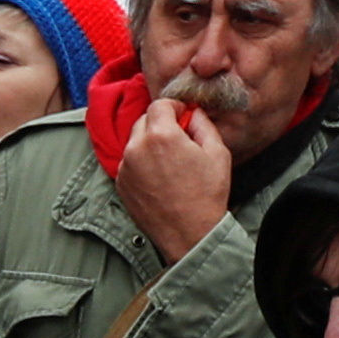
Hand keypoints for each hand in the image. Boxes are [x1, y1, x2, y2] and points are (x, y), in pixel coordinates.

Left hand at [113, 96, 236, 260]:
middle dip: (161, 123)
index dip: (175, 107)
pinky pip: (129, 162)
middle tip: (178, 138)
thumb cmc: (206, 193)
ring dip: (149, 142)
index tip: (184, 116)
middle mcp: (137, 148)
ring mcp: (125, 168)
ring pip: (135, 141)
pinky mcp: (121, 184)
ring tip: (169, 160)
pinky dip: (141, 161)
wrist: (188, 233)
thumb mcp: (217, 151)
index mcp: (161, 135)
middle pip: (144, 120)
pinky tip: (159, 176)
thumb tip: (192, 113)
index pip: (160, 104)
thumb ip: (203, 123)